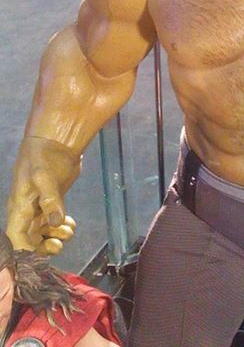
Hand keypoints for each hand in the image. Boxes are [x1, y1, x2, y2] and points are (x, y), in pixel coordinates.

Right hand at [7, 136, 80, 254]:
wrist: (54, 139)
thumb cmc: (43, 156)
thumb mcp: (43, 176)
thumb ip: (50, 199)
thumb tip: (55, 222)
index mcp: (19, 207)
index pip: (16, 237)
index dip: (24, 251)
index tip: (39, 260)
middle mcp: (27, 209)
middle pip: (29, 238)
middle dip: (43, 247)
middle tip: (60, 244)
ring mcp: (39, 205)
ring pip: (43, 231)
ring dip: (55, 236)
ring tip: (69, 232)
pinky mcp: (52, 199)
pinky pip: (53, 220)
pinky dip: (61, 225)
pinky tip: (71, 223)